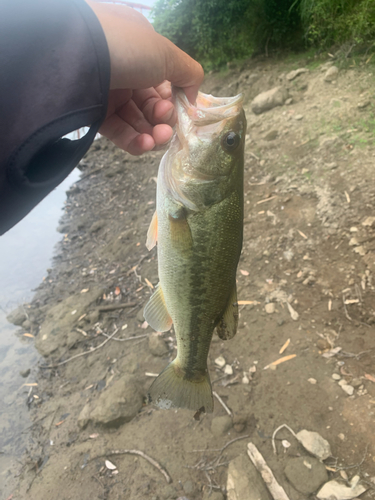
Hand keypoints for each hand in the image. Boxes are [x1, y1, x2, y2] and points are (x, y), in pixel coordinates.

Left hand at [85, 1, 203, 154]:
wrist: (77, 56)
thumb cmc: (127, 48)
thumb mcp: (167, 53)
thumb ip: (189, 74)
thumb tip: (193, 98)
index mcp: (139, 49)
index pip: (163, 80)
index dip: (173, 98)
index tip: (180, 109)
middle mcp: (124, 69)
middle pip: (151, 104)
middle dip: (163, 119)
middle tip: (166, 127)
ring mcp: (108, 91)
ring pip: (136, 120)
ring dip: (152, 134)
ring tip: (158, 140)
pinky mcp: (95, 113)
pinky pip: (119, 131)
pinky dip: (134, 141)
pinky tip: (145, 145)